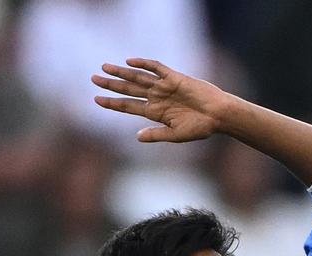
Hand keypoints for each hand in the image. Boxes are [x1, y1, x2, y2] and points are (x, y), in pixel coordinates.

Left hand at [91, 58, 230, 142]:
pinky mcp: (174, 77)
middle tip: (93, 78)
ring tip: (104, 67)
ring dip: (121, 72)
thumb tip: (137, 137)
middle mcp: (156, 98)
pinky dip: (144, 64)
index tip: (96, 99)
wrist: (217, 116)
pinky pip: (156, 67)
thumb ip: (156, 135)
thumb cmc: (199, 128)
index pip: (128, 106)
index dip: (112, 103)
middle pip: (128, 89)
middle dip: (111, 84)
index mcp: (154, 113)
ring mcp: (164, 86)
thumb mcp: (175, 135)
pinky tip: (130, 61)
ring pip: (138, 77)